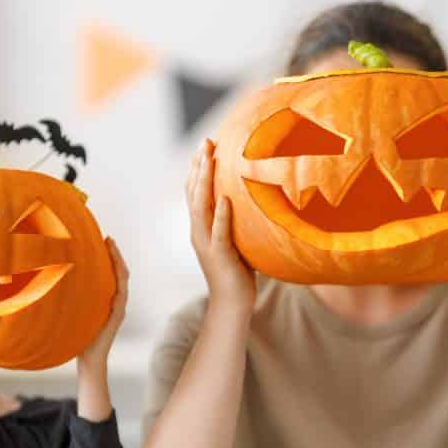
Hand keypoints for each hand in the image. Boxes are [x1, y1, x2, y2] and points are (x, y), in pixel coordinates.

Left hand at [79, 237, 130, 366]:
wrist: (89, 359)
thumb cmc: (78, 337)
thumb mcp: (74, 313)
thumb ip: (71, 299)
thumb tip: (50, 282)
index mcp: (107, 299)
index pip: (112, 273)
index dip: (110, 257)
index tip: (103, 241)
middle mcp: (116, 302)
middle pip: (120, 272)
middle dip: (115, 254)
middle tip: (109, 238)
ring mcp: (119, 308)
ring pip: (123, 280)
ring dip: (118, 262)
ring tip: (112, 247)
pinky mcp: (117, 315)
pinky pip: (121, 294)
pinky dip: (119, 280)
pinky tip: (115, 268)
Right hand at [187, 139, 254, 312]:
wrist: (232, 305)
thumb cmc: (238, 273)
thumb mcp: (237, 240)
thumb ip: (238, 221)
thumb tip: (254, 199)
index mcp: (202, 227)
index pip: (194, 191)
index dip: (197, 167)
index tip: (206, 145)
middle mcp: (199, 232)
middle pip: (193, 192)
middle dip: (198, 166)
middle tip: (205, 142)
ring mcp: (206, 243)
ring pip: (200, 208)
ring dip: (204, 182)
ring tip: (210, 160)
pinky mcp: (219, 256)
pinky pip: (218, 233)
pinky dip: (221, 216)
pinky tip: (226, 200)